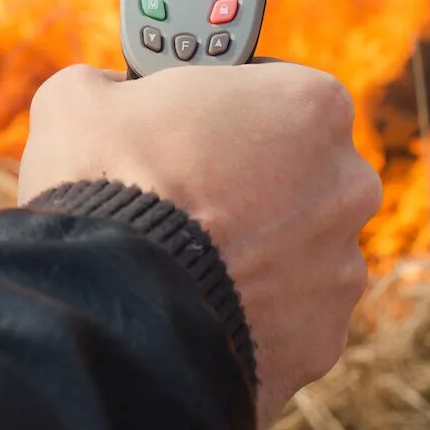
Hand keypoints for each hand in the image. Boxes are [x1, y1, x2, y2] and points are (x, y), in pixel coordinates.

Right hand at [18, 61, 381, 429]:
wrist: (106, 304)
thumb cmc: (105, 183)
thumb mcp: (83, 98)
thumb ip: (115, 87)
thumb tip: (107, 98)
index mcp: (310, 105)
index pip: (279, 88)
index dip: (228, 105)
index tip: (191, 122)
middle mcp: (347, 185)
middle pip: (300, 173)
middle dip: (250, 181)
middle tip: (185, 191)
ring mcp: (340, 269)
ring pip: (297, 252)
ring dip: (251, 253)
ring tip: (180, 261)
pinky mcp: (321, 342)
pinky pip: (284, 319)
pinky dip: (246, 315)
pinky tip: (191, 307)